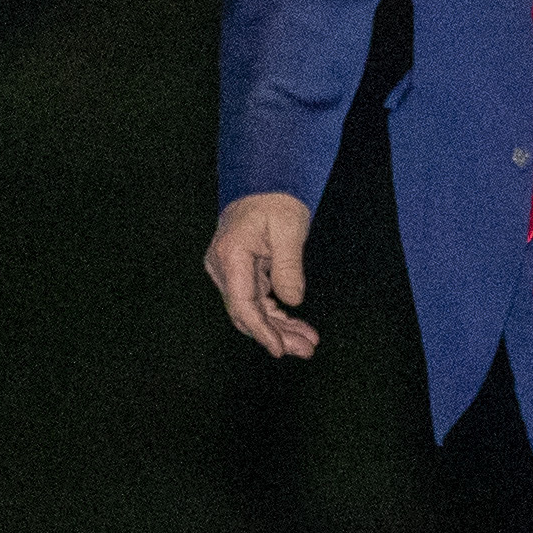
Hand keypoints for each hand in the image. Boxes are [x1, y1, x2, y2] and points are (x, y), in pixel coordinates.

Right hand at [205, 192, 318, 358]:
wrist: (263, 184)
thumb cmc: (276, 201)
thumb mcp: (289, 229)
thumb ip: (289, 267)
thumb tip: (293, 301)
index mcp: (231, 255)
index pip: (243, 304)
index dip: (261, 330)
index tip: (279, 349)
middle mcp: (224, 267)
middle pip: (247, 313)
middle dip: (277, 335)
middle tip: (307, 349)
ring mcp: (229, 272)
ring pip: (253, 311)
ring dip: (279, 329)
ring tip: (308, 343)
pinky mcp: (240, 274)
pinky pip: (256, 302)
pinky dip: (275, 316)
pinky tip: (296, 328)